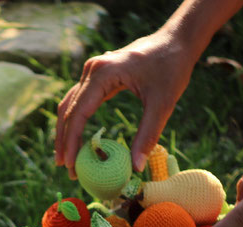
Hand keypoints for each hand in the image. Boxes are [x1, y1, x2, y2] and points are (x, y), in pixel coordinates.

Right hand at [55, 31, 194, 177]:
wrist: (177, 40)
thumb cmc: (171, 67)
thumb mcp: (162, 104)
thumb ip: (147, 135)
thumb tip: (135, 167)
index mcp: (102, 73)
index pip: (78, 113)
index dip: (72, 142)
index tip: (70, 165)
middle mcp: (92, 70)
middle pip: (68, 110)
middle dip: (65, 142)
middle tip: (65, 169)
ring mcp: (94, 71)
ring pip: (69, 105)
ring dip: (66, 132)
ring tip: (66, 159)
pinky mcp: (99, 75)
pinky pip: (80, 100)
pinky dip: (75, 121)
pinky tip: (77, 140)